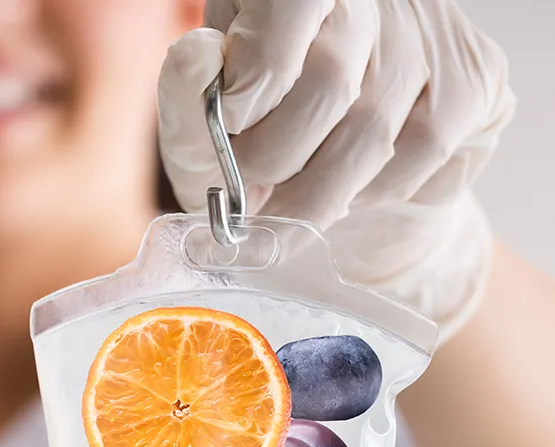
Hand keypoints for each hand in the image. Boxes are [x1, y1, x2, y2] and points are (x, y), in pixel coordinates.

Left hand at [158, 0, 514, 338]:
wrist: (345, 175)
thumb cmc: (261, 138)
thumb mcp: (206, 115)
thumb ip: (189, 98)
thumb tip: (199, 66)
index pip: (286, 10)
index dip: (247, 89)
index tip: (226, 130)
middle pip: (328, 85)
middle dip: (271, 162)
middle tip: (246, 194)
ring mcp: (436, 33)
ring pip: (373, 134)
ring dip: (315, 197)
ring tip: (286, 207)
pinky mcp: (476, 80)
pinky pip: (421, 157)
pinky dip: (370, 196)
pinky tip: (348, 190)